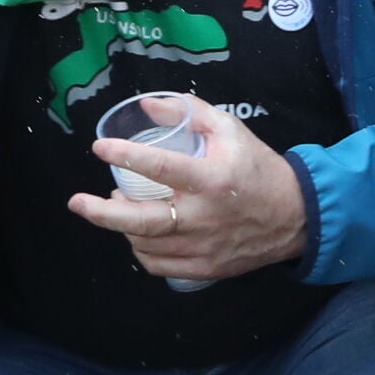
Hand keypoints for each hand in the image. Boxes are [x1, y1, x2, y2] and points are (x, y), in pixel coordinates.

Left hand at [73, 90, 311, 278]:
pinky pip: (159, 266)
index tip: (101, 149)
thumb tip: (146, 105)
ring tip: (115, 207)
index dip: (126, 156)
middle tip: (77, 202)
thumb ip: (189, 113)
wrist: (296, 216)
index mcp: (211, 179)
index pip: (161, 167)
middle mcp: (204, 217)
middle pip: (142, 221)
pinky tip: (136, 235)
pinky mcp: (206, 268)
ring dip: (122, 227)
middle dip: (102, 212)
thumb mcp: (230, 130)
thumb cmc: (258, 168)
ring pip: (146, 245)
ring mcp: (204, 247)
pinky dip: (140, 251)